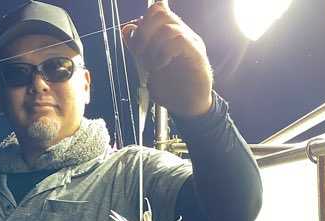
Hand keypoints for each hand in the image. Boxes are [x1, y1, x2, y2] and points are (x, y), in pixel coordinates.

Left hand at [122, 2, 212, 116]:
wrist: (188, 106)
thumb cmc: (171, 87)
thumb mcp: (147, 65)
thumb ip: (138, 48)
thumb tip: (127, 30)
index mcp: (170, 34)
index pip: (156, 11)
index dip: (141, 22)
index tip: (135, 43)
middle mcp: (182, 33)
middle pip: (160, 13)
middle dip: (143, 33)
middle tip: (140, 54)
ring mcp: (191, 42)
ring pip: (168, 27)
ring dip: (152, 47)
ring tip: (151, 66)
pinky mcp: (196, 54)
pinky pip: (178, 40)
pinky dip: (163, 53)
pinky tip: (159, 67)